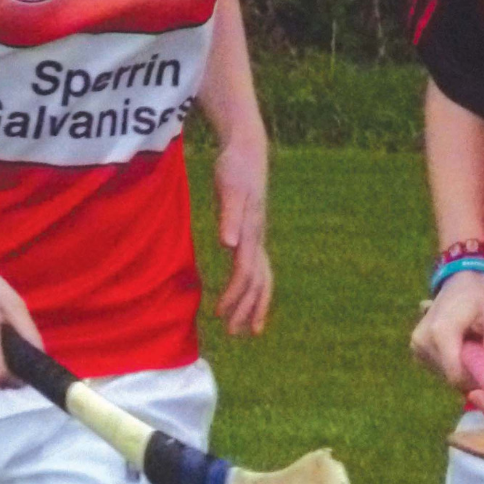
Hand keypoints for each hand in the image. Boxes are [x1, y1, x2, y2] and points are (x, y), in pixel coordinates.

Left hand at [212, 140, 271, 335]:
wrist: (247, 150)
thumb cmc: (235, 168)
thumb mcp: (229, 188)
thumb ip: (229, 216)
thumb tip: (228, 243)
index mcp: (251, 232)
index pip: (246, 273)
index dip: (236, 296)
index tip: (221, 314)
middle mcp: (257, 238)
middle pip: (258, 282)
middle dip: (247, 309)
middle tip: (234, 333)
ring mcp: (258, 236)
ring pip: (262, 278)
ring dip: (254, 304)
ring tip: (247, 328)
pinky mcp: (252, 232)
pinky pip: (257, 267)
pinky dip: (253, 286)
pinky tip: (244, 294)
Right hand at [409, 271, 483, 411]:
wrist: (461, 278)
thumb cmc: (481, 293)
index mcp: (441, 332)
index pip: (456, 376)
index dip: (477, 384)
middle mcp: (423, 341)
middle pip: (451, 377)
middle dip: (473, 377)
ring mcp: (417, 345)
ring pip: (445, 375)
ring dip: (464, 371)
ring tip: (476, 350)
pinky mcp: (417, 347)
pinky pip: (439, 368)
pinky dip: (455, 365)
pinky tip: (464, 350)